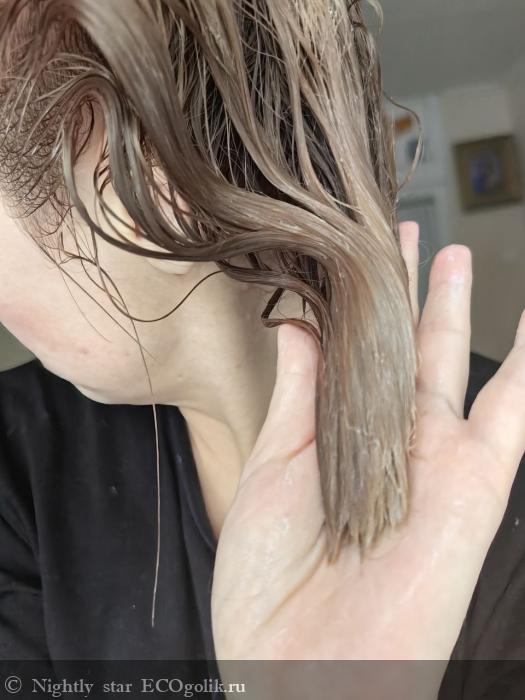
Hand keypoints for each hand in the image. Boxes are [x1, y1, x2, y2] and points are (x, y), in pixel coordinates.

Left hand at [211, 223, 524, 675]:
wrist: (301, 674)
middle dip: (402, 292)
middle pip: (398, 348)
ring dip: (452, 308)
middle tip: (400, 232)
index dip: (351, 306)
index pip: (350, 354)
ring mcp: (435, 459)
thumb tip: (298, 326)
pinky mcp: (475, 483)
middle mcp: (389, 443)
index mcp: (339, 441)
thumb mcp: (272, 471)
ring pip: (453, 365)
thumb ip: (297, 397)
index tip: (346, 255)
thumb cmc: (273, 586)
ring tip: (454, 252)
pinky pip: (516, 412)